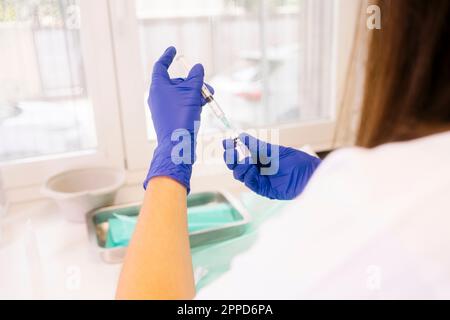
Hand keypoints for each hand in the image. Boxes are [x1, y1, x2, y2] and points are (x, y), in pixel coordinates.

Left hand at [144, 46, 212, 191]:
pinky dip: (191, 104)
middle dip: (194, 83)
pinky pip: (180, 105)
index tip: (174, 50)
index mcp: (158, 87)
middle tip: (208, 88)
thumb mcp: (192, 93)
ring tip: (208, 99)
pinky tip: (202, 108)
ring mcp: (162, 108)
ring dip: (196, 94)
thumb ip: (196, 77)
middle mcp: (158, 96)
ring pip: (181, 95)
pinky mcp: (169, 118)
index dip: (168, 57)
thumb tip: (198, 67)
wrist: (177, 145)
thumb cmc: (181, 116)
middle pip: (176, 82)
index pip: (161, 66)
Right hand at [223, 133, 320, 199]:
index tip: (226, 143)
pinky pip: (250, 183)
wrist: (308, 175)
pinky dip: (248, 176)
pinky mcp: (263, 189)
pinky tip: (251, 170)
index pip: (241, 154)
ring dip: (240, 168)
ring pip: (241, 175)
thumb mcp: (273, 150)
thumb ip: (256, 145)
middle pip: (238, 166)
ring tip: (246, 162)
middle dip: (232, 159)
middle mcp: (258, 168)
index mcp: (260, 157)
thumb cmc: (295, 161)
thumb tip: (241, 135)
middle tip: (230, 153)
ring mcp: (260, 179)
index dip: (232, 149)